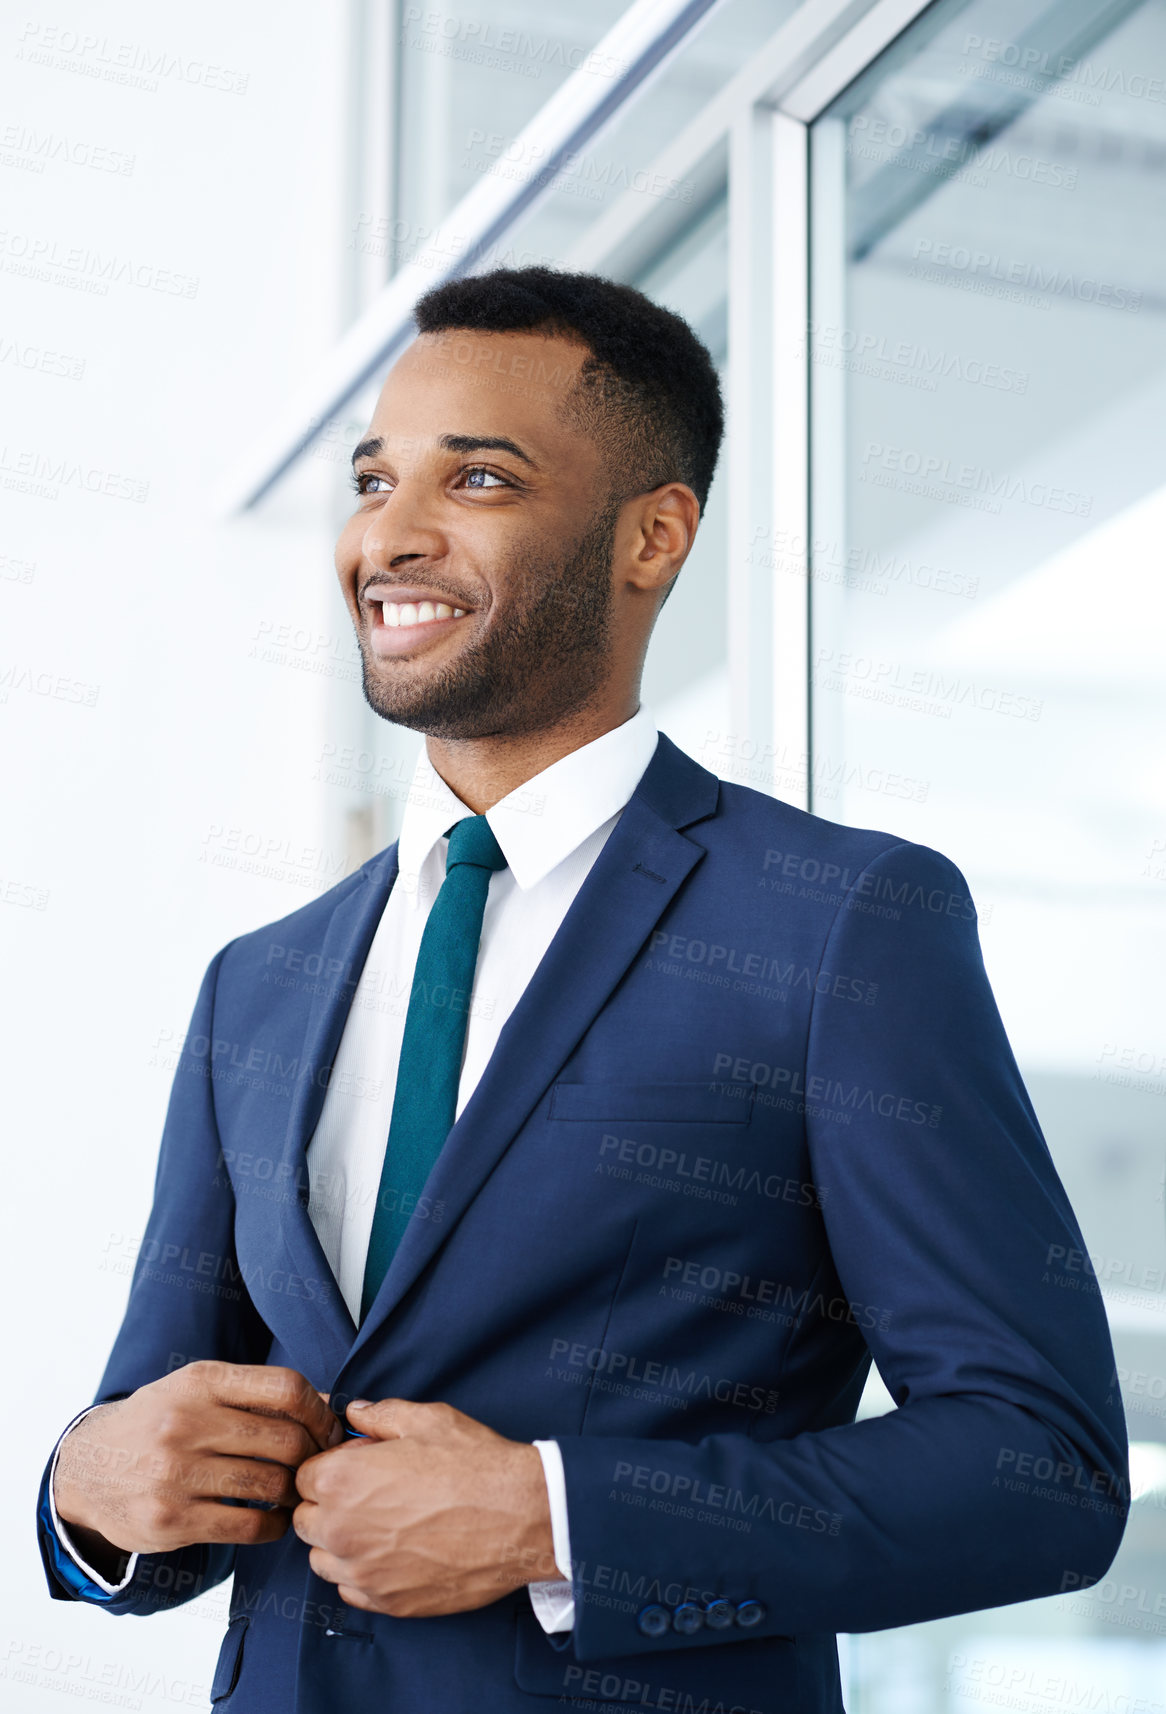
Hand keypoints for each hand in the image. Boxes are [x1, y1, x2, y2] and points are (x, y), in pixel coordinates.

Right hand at [54, 1361, 342, 1575]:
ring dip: (295, 1493)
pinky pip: (248, 1526)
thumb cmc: (157, 1423)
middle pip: (285, 1440)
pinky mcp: (171, 1520)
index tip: (328, 1429)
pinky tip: (275, 1519)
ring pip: (270, 1485)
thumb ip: (256, 1394)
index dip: (319, 1411)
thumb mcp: (197, 1390)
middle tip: (318, 1468)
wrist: (87, 1468)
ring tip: (296, 1492)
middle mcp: (187, 1423)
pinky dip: (275, 1526)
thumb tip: (328, 1405)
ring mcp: (176, 1474)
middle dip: (314, 1457)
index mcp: (201, 1381)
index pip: (286, 1387)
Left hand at [293, 1399, 561, 1616]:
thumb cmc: (475, 1466)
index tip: (351, 1466)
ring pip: (322, 1559)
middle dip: (327, 1504)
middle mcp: (341, 1531)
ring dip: (339, 1542)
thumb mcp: (426, 1420)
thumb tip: (355, 1414)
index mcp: (342, 1480)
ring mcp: (362, 1573)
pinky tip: (393, 1553)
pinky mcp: (386, 1603)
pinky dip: (362, 1573)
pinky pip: (350, 1590)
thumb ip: (379, 1416)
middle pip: (306, 1519)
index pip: (302, 1477)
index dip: (328, 1466)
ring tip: (380, 1524)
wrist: (519, 1518)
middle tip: (368, 1493)